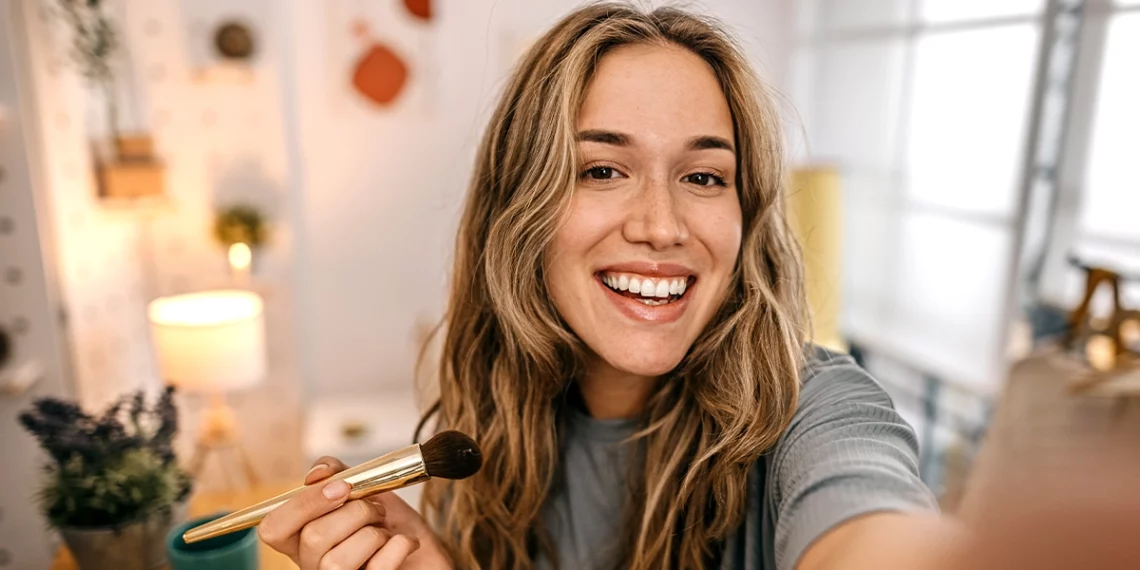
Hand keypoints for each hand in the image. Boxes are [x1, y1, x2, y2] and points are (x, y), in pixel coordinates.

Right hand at [258, 456, 452, 569]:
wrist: (426, 550)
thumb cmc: (391, 523)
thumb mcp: (365, 490)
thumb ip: (338, 475)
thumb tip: (317, 474)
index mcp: (302, 538)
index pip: (273, 527)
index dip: (304, 503)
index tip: (341, 487)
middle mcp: (313, 565)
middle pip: (312, 537)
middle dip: (355, 511)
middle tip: (375, 509)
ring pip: (337, 561)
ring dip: (373, 533)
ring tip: (385, 529)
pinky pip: (376, 569)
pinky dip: (399, 545)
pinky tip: (404, 542)